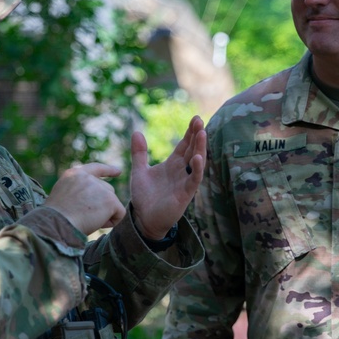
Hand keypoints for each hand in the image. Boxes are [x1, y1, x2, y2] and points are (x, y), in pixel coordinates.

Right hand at [43, 163, 125, 235]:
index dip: (108, 170)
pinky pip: (120, 213)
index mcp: (74, 174)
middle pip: (107, 190)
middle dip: (102, 205)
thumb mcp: (64, 195)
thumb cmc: (56, 217)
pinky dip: (112, 222)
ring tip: (87, 220)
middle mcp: (88, 177)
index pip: (95, 168)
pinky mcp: (110, 199)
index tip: (118, 172)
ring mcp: (100, 187)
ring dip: (104, 214)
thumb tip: (96, 199)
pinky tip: (97, 224)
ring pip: (112, 203)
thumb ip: (78, 190)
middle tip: (84, 216)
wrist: (57, 223)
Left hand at [130, 116, 205, 239]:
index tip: (195, 119)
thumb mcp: (139, 171)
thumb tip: (136, 131)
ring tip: (202, 133)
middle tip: (199, 120)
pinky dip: (196, 169)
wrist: (143, 219)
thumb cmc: (144, 196)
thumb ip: (139, 153)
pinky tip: (196, 158)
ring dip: (200, 148)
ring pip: (197, 162)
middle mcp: (181, 171)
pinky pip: (194, 180)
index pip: (184, 145)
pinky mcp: (185, 194)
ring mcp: (185, 182)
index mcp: (173, 164)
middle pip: (192, 149)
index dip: (190, 132)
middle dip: (197, 135)